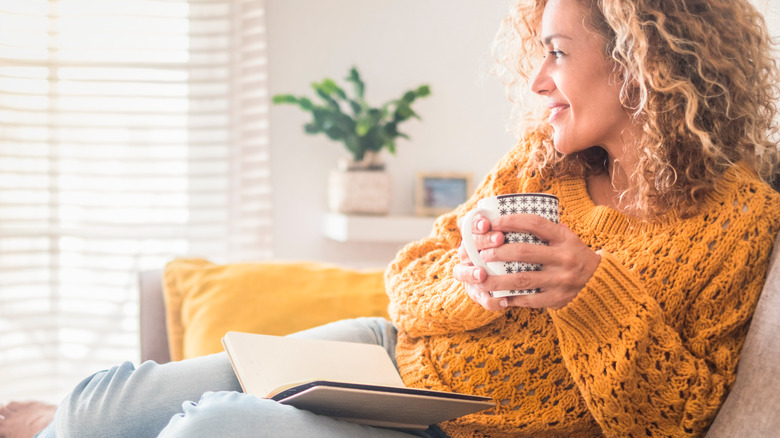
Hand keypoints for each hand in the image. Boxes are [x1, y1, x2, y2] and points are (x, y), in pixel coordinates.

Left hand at [454, 213, 600, 309]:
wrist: (600, 281)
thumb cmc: (574, 254)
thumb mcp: (567, 237)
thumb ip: (546, 229)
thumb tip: (510, 216)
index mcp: (565, 238)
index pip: (535, 223)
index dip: (512, 221)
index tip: (494, 223)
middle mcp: (564, 258)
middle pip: (524, 252)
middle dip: (499, 252)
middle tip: (483, 253)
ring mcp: (561, 280)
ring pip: (522, 279)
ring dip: (498, 280)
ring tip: (481, 278)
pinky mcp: (558, 299)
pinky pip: (530, 299)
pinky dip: (512, 298)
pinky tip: (499, 297)